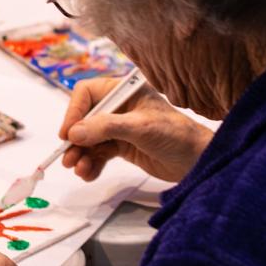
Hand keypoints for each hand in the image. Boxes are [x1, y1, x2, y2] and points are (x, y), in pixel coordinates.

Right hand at [60, 77, 212, 182]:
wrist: (197, 161)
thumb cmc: (175, 136)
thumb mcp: (141, 128)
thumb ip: (107, 127)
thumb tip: (74, 133)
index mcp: (124, 91)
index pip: (87, 94)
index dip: (74, 112)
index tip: (67, 134)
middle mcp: (119, 106)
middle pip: (85, 119)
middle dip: (75, 140)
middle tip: (68, 159)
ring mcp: (120, 127)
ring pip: (89, 139)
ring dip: (82, 154)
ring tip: (80, 170)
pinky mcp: (123, 146)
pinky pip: (99, 153)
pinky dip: (91, 163)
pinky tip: (88, 174)